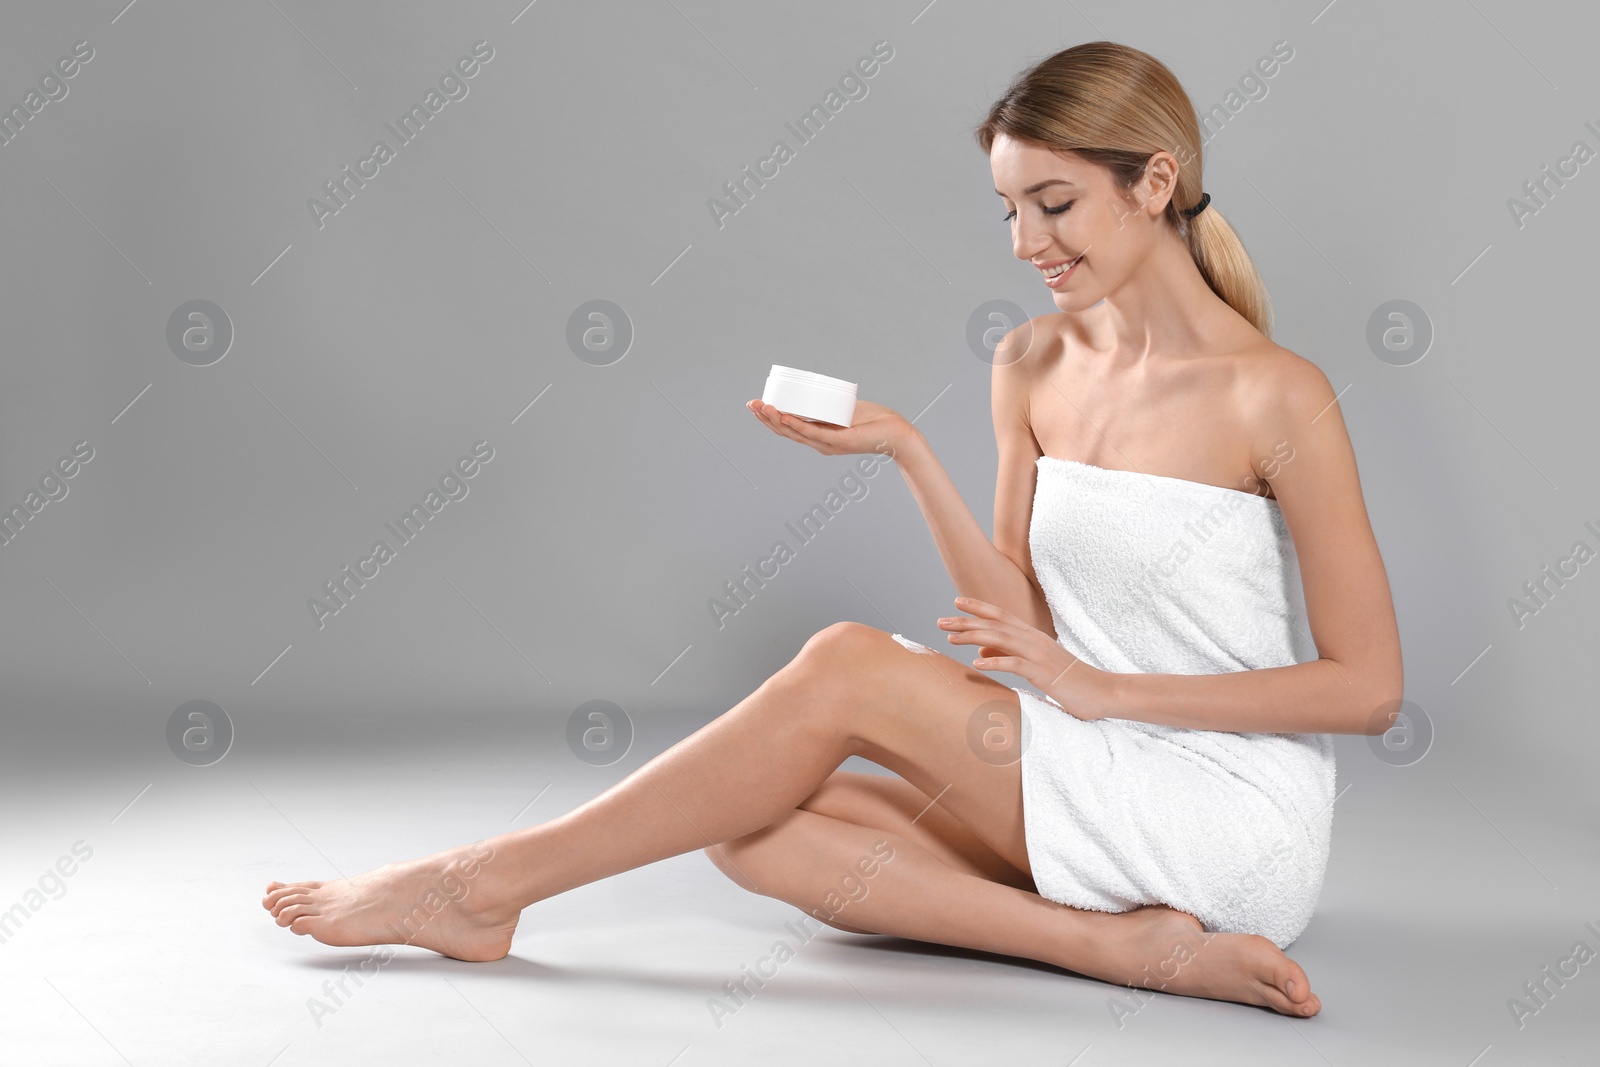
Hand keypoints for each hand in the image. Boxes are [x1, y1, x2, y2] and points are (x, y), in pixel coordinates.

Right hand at [747, 398, 910, 458]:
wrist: (898, 434)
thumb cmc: (876, 422)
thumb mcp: (846, 410)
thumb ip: (834, 404)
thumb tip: (823, 388)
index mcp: (819, 437)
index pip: (788, 429)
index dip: (770, 418)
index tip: (757, 405)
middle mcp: (820, 443)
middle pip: (785, 432)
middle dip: (765, 417)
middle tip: (751, 404)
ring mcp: (829, 444)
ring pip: (795, 432)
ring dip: (776, 419)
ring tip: (761, 407)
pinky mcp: (840, 440)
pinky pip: (813, 432)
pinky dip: (797, 424)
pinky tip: (784, 417)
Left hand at [937, 596, 1111, 720]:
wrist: (1102, 691)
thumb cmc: (1069, 680)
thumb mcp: (1035, 666)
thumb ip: (1009, 656)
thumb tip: (980, 654)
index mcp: (1032, 637)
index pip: (1001, 616)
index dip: (979, 607)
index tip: (956, 602)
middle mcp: (1034, 640)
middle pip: (995, 625)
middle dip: (967, 621)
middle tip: (941, 621)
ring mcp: (1039, 655)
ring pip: (1001, 640)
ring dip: (974, 637)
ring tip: (951, 637)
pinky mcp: (1043, 673)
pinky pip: (1015, 665)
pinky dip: (995, 663)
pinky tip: (975, 665)